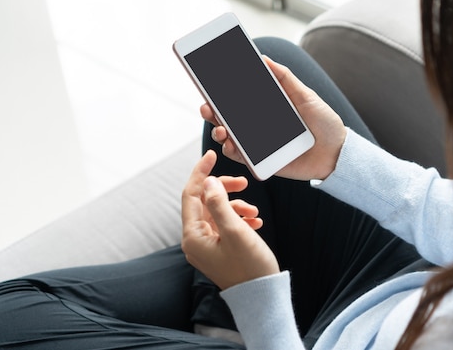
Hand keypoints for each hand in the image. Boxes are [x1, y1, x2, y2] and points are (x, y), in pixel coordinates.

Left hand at [181, 150, 279, 289]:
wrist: (261, 297)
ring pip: (218, 212)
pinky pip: (225, 225)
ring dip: (236, 205)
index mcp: (193, 236)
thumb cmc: (249, 267)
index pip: (190, 194)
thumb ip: (219, 203)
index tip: (212, 155)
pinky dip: (239, 218)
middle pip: (204, 201)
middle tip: (243, 182)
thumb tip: (209, 181)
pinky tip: (255, 221)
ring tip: (255, 212)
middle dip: (224, 190)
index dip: (200, 172)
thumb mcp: (235, 231)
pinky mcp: (220, 250)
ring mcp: (207, 246)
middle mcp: (195, 240)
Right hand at [201, 56, 346, 180]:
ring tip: (221, 128)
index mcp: (266, 106)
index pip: (238, 98)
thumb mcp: (305, 96)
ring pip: (228, 136)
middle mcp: (258, 124)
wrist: (337, 153)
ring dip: (218, 130)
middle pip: (226, 116)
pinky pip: (241, 157)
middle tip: (207, 106)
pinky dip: (231, 150)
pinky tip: (230, 144)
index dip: (220, 92)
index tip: (208, 83)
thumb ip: (284, 78)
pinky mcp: (262, 161)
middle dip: (211, 110)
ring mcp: (258, 143)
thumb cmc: (324, 123)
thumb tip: (263, 58)